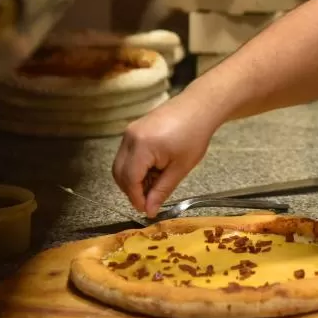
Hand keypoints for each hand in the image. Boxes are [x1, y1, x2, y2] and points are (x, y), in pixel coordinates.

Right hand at [112, 96, 219, 217]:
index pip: (129, 180)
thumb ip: (162, 190)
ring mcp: (129, 132)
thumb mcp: (180, 167)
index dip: (136, 198)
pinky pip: (126, 154)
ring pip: (120, 165)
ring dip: (133, 179)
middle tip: (150, 199)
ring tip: (155, 183)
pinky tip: (153, 170)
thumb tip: (149, 211)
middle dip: (132, 190)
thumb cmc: (194, 135)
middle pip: (119, 173)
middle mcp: (130, 137)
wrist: (198, 107)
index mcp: (142, 146)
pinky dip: (135, 167)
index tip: (147, 210)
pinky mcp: (133, 129)